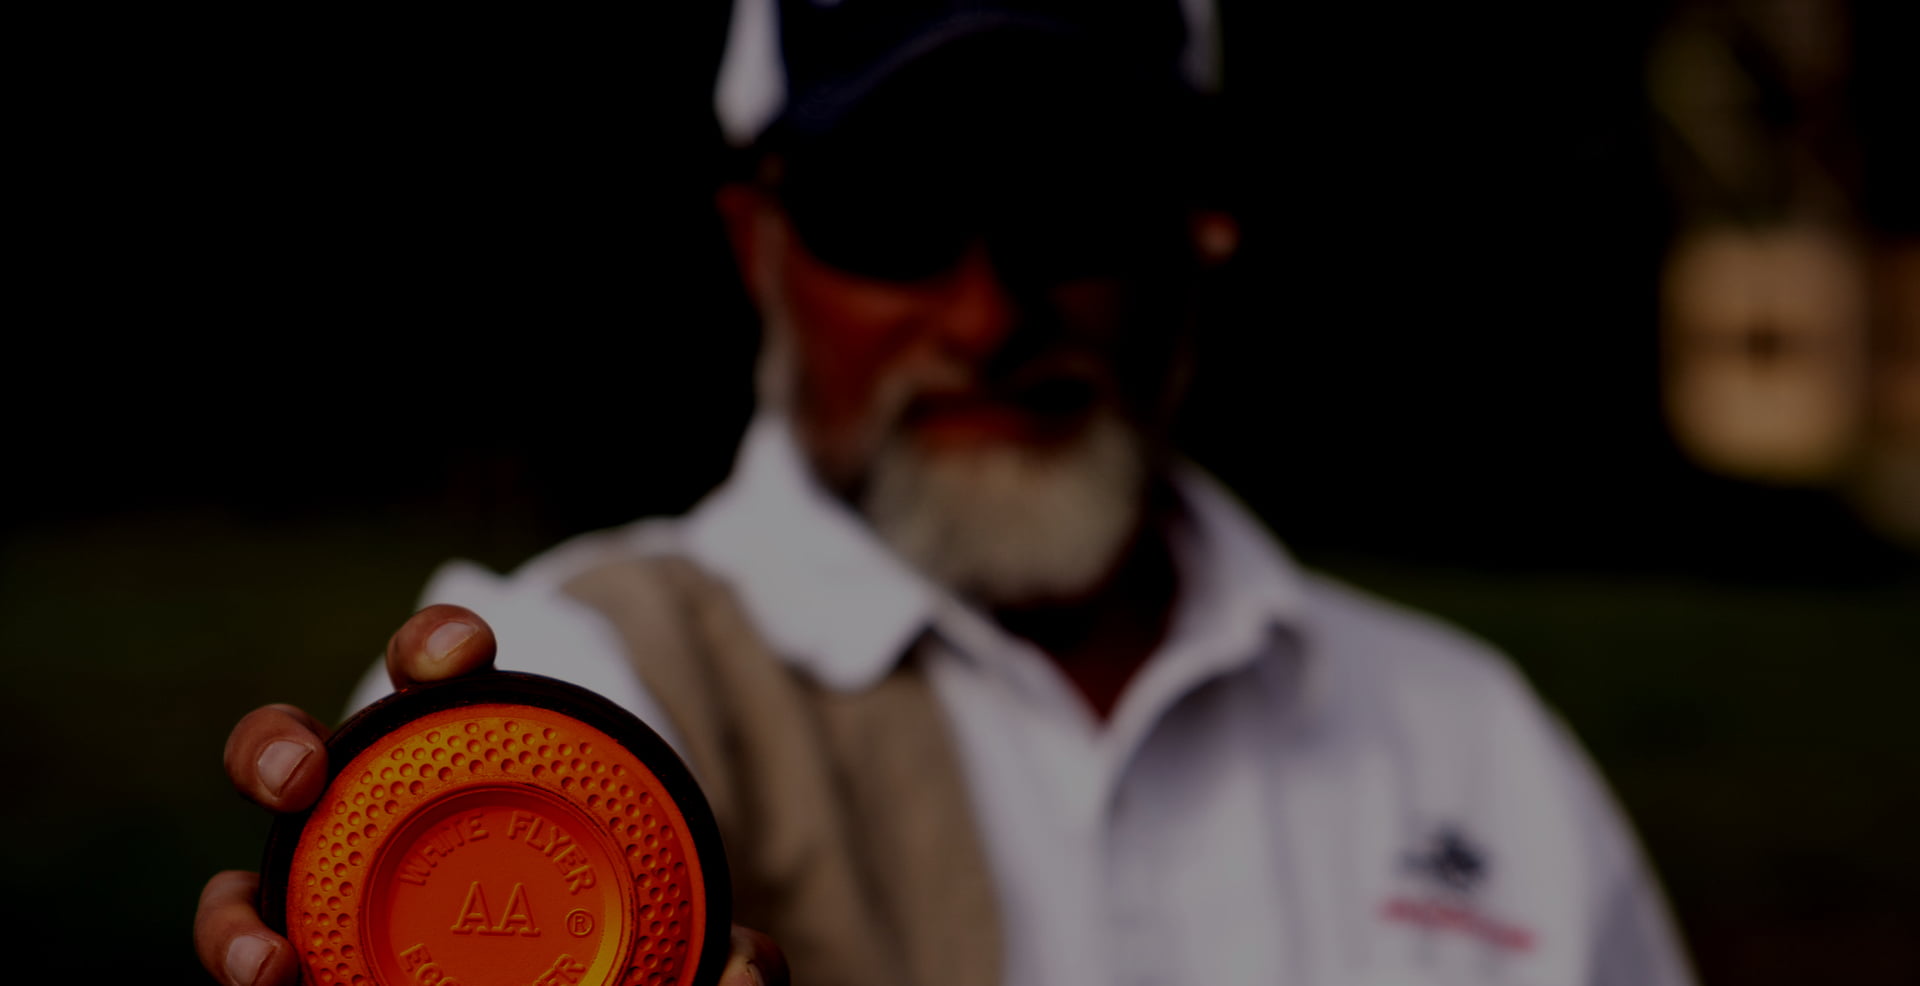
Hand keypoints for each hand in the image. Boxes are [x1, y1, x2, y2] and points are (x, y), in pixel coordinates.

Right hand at [193, 605, 785, 984]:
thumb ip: (718, 947)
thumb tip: (753, 965)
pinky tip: (275, 983)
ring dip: (231, 916)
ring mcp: (330, 905)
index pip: (440, 680)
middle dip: (275, 749)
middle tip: (297, 776)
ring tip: (265, 958)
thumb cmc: (617, 942)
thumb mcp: (676, 931)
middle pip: (302, 764)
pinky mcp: (309, 959)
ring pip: (246, 890)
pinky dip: (250, 969)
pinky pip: (261, 960)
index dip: (436, 646)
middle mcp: (378, 824)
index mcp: (472, 769)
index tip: (458, 656)